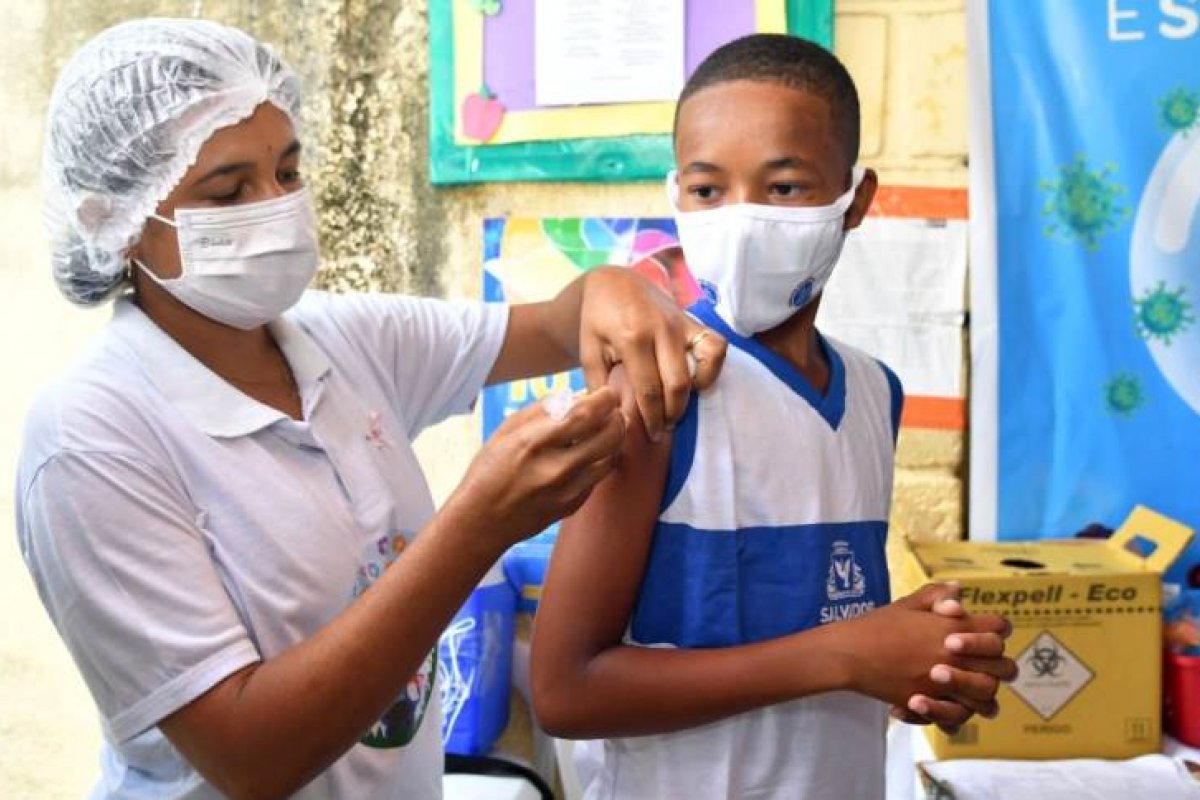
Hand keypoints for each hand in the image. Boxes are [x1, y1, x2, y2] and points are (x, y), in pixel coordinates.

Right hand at [447, 387, 624, 549]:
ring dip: (615, 439)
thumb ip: (541, 411)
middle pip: (608, 436)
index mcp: (534, 443)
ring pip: (611, 458)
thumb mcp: (505, 431)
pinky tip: (591, 452)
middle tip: (613, 409)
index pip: (585, 414)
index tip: (607, 393)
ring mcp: (567, 490)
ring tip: (607, 428)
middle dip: (617, 417)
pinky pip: (598, 477)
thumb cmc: (488, 472)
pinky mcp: (573, 505)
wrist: (481, 521)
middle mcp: (555, 468)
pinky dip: (601, 460)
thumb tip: (574, 395)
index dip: (604, 399)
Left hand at [578, 268, 725, 439]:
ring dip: (692, 395)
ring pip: (701, 367)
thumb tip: (611, 420)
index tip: (652, 434)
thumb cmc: (598, 321)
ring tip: (676, 408)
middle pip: (677, 384)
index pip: (648, 390)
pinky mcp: (693, 320)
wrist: (613, 283)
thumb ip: (599, 385)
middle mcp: (661, 329)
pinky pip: (715, 346)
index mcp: (631, 337)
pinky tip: (694, 380)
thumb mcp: (589, 351)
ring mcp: (681, 322)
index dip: (652, 418)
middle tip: (663, 428)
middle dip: (672, 413)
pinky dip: (711, 368)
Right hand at [835, 584, 1013, 715]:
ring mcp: (945, 681)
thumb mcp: (908, 604)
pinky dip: (955, 714)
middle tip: (978, 663)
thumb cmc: (876, 625)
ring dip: (981, 692)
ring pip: (988, 695)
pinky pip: (959, 717)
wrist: (849, 653)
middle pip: (1003, 665)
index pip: (999, 626)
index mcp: (954, 626)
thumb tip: (959, 590)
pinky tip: (943, 703)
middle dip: (997, 664)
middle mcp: (956, 655)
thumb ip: (936, 595)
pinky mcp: (930, 702)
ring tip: (964, 687)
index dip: (996, 628)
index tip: (983, 631)